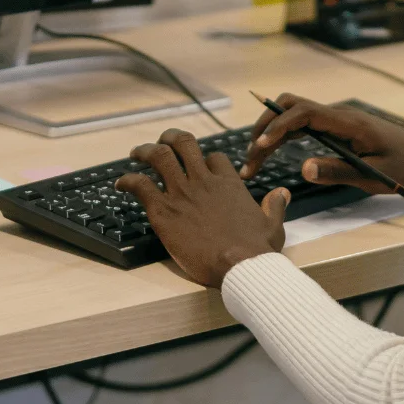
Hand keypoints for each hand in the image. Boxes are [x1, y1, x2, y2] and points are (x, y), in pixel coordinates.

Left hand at [116, 129, 288, 287]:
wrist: (239, 264)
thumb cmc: (257, 250)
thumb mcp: (273, 226)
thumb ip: (275, 207)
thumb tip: (281, 193)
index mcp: (229, 183)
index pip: (214, 158)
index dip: (205, 160)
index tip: (200, 167)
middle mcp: (204, 181)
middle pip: (184, 144)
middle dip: (170, 138)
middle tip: (161, 142)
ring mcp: (182, 193)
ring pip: (159, 156)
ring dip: (146, 151)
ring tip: (136, 153)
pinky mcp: (164, 210)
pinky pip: (140, 185)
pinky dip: (128, 180)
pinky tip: (121, 184)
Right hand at [240, 94, 403, 191]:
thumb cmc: (402, 165)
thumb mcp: (373, 175)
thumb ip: (338, 171)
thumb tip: (304, 168)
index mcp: (348, 122)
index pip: (304, 112)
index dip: (279, 127)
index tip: (260, 147)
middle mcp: (337, 115)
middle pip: (290, 107)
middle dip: (265, 128)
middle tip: (249, 160)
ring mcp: (334, 119)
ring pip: (291, 115)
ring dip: (270, 134)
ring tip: (253, 163)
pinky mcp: (333, 127)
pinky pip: (300, 124)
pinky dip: (281, 137)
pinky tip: (269, 155)